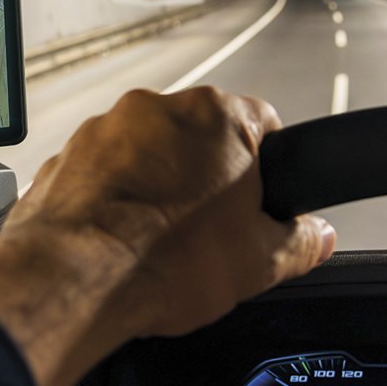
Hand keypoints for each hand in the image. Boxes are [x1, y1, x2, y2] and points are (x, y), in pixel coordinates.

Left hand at [0, 87, 335, 385]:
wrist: (72, 278)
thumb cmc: (161, 260)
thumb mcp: (258, 262)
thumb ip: (300, 241)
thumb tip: (318, 236)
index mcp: (218, 117)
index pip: (264, 121)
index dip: (268, 164)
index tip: (259, 195)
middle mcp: (159, 107)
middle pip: (201, 135)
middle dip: (208, 175)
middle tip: (210, 227)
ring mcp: (106, 126)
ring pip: (148, 150)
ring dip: (157, 183)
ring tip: (158, 237)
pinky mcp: (68, 153)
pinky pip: (104, 169)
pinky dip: (114, 195)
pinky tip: (119, 237)